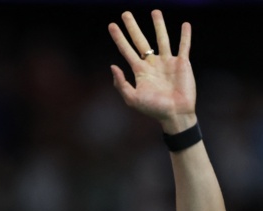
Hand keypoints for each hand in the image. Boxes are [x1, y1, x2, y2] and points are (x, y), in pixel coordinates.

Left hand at [109, 10, 195, 133]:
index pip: (126, 50)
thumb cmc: (153, 109)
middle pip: (140, 40)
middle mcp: (152, 64)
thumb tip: (113, 65)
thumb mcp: (132, 99)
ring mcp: (167, 62)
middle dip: (132, 27)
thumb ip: (121, 84)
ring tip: (154, 11)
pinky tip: (185, 25)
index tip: (111, 25)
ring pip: (162, 39)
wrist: (175, 114)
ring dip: (158, 25)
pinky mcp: (182, 63)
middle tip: (125, 13)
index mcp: (139, 72)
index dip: (118, 38)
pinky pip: (184, 46)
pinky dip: (185, 36)